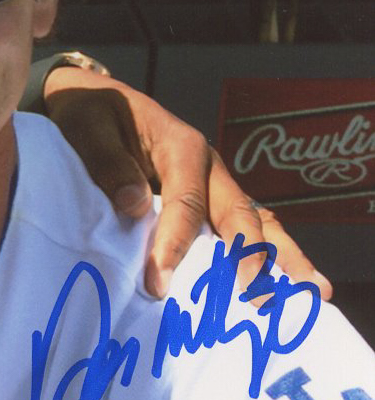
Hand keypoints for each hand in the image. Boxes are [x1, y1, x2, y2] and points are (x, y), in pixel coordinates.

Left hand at [42, 68, 332, 301]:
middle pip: (239, 212)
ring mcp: (215, 182)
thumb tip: (133, 205)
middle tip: (257, 299)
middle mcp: (208, 165)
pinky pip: (243, 226)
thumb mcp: (87, 128)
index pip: (186, 201)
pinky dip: (266, 252)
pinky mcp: (210, 197)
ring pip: (256, 220)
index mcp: (182, 146)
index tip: (159, 281)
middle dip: (250, 257)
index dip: (174, 243)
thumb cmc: (90, 115)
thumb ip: (107, 163)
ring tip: (312, 291)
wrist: (94, 100)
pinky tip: (289, 282)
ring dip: (282, 256)